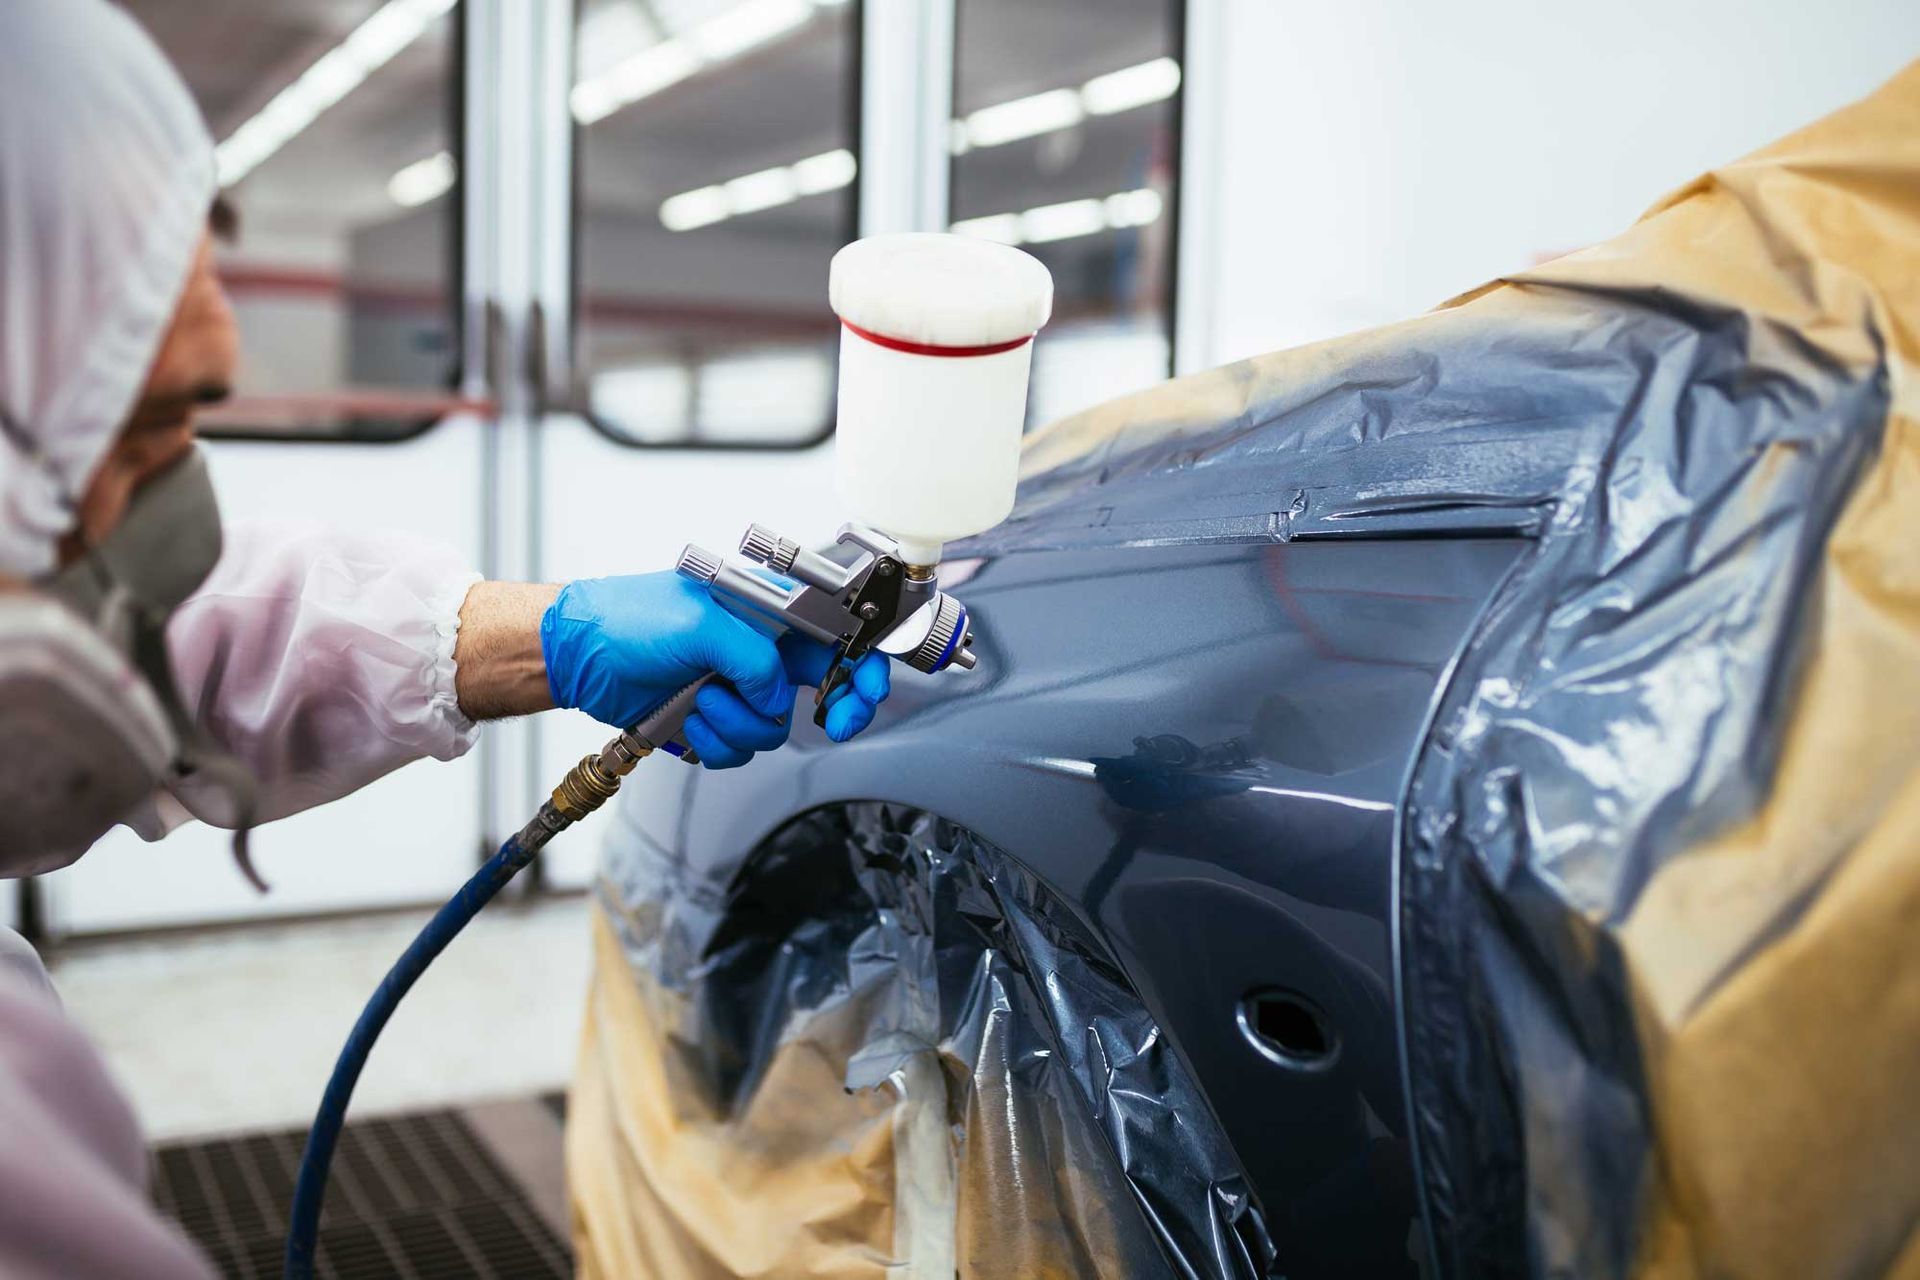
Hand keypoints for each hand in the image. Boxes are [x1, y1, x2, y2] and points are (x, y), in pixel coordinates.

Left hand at [539, 573, 889, 767]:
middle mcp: (761, 648)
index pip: (839, 633)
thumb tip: (774, 693)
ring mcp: (738, 686)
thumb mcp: (702, 624)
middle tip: (834, 723)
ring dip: (741, 724)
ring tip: (703, 699)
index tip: (867, 689)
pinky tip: (691, 721)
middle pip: (827, 686)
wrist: (577, 657)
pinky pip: (742, 748)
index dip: (866, 662)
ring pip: (777, 726)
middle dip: (834, 709)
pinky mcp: (715, 719)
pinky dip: (717, 743)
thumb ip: (754, 659)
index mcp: (769, 610)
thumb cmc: (628, 619)